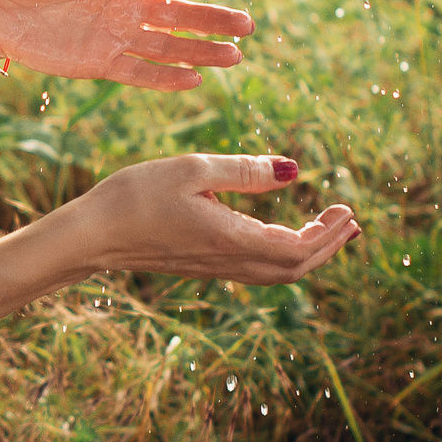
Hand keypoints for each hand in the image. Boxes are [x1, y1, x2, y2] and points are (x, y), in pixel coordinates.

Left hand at [0, 0, 252, 91]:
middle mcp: (124, 7)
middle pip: (180, 15)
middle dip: (214, 20)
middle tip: (248, 25)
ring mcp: (113, 37)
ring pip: (167, 48)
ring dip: (200, 52)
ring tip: (234, 56)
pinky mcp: (97, 64)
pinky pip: (138, 74)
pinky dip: (165, 79)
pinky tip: (194, 80)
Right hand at [68, 153, 358, 282]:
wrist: (91, 236)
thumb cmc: (135, 197)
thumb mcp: (191, 169)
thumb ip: (244, 171)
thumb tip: (294, 171)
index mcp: (232, 239)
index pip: (299, 250)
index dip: (330, 234)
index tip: (347, 208)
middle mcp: (229, 261)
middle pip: (295, 269)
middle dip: (328, 246)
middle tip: (350, 219)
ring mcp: (215, 267)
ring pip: (277, 272)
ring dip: (309, 252)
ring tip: (328, 228)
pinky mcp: (203, 265)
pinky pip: (257, 269)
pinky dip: (283, 254)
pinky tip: (281, 233)